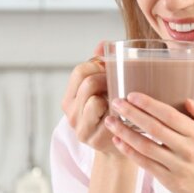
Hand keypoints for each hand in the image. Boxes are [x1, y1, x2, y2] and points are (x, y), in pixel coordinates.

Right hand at [61, 42, 121, 157]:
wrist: (121, 148)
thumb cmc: (114, 114)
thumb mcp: (104, 90)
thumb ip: (102, 67)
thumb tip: (103, 44)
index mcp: (70, 98)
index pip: (80, 70)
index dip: (98, 66)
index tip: (112, 71)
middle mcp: (70, 113)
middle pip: (88, 82)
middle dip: (108, 78)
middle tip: (122, 84)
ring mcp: (81, 128)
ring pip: (94, 99)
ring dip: (112, 96)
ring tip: (122, 99)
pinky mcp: (94, 139)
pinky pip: (107, 117)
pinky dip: (117, 112)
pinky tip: (124, 113)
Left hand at [104, 93, 193, 192]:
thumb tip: (187, 99)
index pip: (170, 115)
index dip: (149, 105)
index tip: (132, 95)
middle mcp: (188, 149)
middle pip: (155, 129)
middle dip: (133, 114)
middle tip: (116, 103)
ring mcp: (178, 166)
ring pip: (146, 147)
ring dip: (125, 133)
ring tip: (111, 121)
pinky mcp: (169, 180)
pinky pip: (145, 163)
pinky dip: (129, 152)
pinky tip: (118, 141)